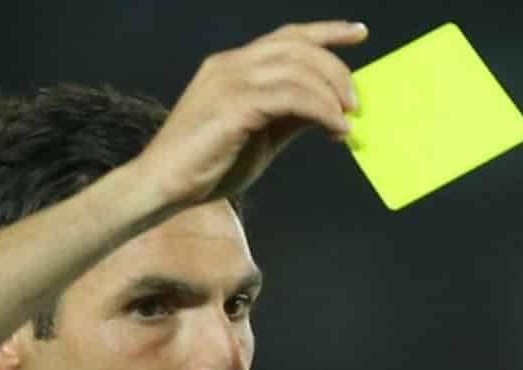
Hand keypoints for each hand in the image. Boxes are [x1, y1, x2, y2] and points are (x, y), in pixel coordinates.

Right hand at [132, 21, 366, 207]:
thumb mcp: (260, 137)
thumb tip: (329, 109)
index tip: (358, 33)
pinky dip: (320, 111)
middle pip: (297, 46)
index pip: (286, 36)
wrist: (163, 186)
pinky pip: (291, 97)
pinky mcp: (233, 105)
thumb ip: (289, 118)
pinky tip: (333, 130)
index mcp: (232, 67)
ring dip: (332, 93)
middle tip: (356, 101)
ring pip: (298, 69)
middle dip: (336, 69)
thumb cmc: (205, 166)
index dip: (326, 30)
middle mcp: (230, 65)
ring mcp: (229, 81)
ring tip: (347, 120)